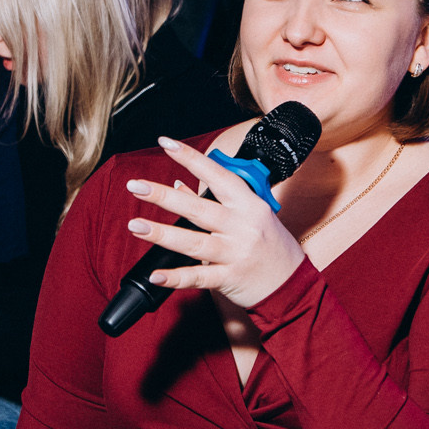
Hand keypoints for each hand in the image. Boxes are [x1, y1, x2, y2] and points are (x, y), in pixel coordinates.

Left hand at [124, 136, 307, 308]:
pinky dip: (176, 277)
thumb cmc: (271, 246)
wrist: (293, 285)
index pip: (217, 175)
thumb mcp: (250, 216)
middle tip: (135, 186)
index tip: (167, 143)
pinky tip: (157, 275)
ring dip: (162, 233)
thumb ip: (215, 201)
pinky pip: (199, 277)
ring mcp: (236, 253)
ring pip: (194, 241)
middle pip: (198, 208)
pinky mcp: (230, 278)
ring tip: (136, 225)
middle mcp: (242, 226)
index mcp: (249, 205)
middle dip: (163, 196)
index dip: (191, 158)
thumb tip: (179, 185)